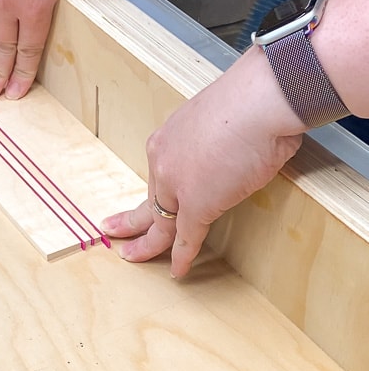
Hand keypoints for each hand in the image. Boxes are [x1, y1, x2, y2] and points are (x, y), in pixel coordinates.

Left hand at [101, 47, 306, 277]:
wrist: (259, 100)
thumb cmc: (252, 100)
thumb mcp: (217, 117)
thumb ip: (214, 139)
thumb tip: (232, 148)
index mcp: (167, 140)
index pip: (160, 174)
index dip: (157, 190)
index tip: (156, 196)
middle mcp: (164, 161)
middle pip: (149, 198)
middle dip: (130, 219)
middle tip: (111, 229)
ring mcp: (177, 185)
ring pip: (159, 222)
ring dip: (147, 244)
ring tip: (132, 257)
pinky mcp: (199, 204)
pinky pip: (187, 237)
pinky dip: (182, 256)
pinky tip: (178, 270)